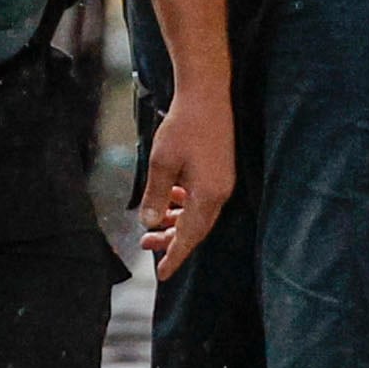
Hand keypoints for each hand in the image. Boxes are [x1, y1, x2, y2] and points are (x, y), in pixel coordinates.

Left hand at [137, 83, 236, 280]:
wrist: (207, 93)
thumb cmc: (183, 126)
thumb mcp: (162, 163)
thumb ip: (156, 196)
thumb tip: (150, 224)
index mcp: (209, 196)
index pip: (190, 237)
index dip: (175, 256)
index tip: (162, 274)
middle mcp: (220, 193)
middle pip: (196, 229)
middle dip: (172, 241)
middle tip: (146, 246)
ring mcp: (222, 181)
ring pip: (198, 214)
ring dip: (176, 221)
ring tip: (152, 227)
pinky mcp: (219, 170)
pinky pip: (201, 198)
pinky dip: (183, 204)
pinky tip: (168, 198)